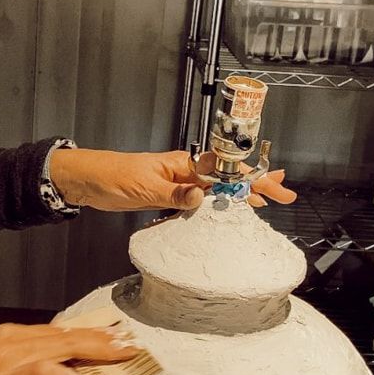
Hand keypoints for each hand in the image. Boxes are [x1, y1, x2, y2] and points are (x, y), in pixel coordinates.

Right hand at [0, 323, 138, 374]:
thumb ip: (27, 354)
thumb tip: (63, 355)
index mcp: (12, 338)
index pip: (62, 333)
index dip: (94, 337)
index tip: (121, 338)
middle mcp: (9, 352)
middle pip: (62, 345)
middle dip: (98, 349)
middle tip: (127, 353)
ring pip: (45, 372)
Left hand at [50, 148, 295, 211]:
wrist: (89, 181)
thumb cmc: (114, 177)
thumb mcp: (145, 188)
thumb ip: (175, 194)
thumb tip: (202, 197)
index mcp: (184, 164)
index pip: (225, 170)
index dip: (251, 178)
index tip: (273, 184)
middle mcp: (186, 172)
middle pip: (229, 178)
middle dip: (256, 185)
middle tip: (285, 195)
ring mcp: (179, 184)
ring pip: (218, 190)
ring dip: (241, 196)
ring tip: (266, 202)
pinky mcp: (169, 196)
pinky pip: (201, 201)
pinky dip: (219, 205)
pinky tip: (228, 210)